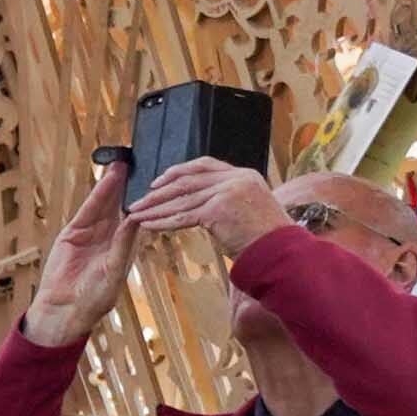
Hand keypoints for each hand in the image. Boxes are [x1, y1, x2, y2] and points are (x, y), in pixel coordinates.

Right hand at [19, 162, 139, 350]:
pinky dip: (96, 195)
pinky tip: (106, 181)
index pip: (136, 217)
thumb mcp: (114, 270)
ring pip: (104, 204)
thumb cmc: (94, 299)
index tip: (155, 182)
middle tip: (139, 162)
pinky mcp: (72, 233)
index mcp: (123, 246)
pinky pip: (87, 210)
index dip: (145, 200)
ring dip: (113, 185)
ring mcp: (90, 234)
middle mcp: (108, 237)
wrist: (65, 310)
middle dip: (128, 185)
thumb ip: (123, 244)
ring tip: (123, 164)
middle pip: (120, 205)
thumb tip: (136, 220)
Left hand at [127, 157, 287, 250]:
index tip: (159, 180)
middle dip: (160, 191)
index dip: (179, 171)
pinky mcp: (217, 210)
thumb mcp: (252, 207)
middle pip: (188, 181)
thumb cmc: (267, 237)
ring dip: (155, 208)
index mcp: (244, 174)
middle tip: (139, 200)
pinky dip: (162, 222)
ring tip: (136, 214)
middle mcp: (235, 179)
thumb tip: (205, 204)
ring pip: (182, 199)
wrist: (281, 251)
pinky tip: (148, 225)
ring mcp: (226, 192)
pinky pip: (183, 217)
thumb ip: (230, 199)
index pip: (205, 164)